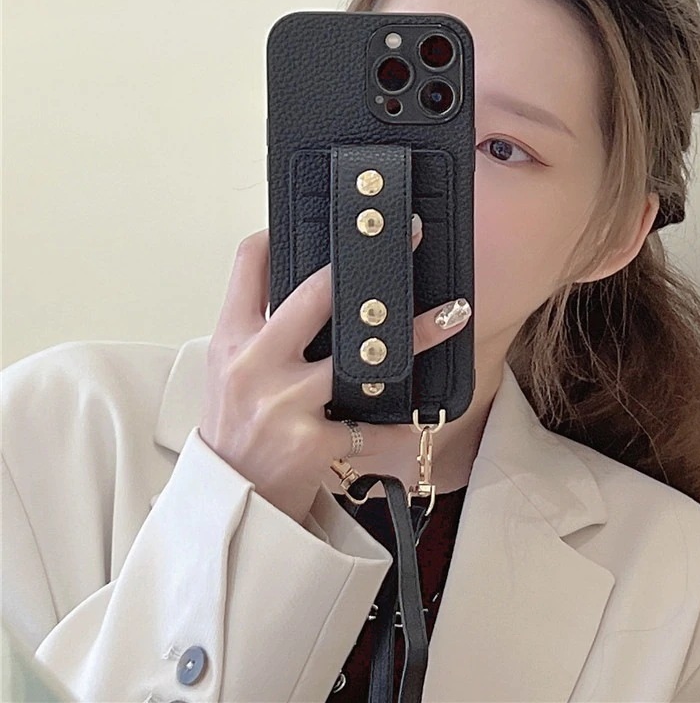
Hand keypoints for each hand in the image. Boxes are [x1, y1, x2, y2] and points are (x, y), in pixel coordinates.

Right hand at [199, 217, 471, 525]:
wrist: (232, 495)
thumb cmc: (236, 425)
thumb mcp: (230, 367)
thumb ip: (261, 327)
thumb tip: (310, 284)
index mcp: (233, 338)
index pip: (248, 265)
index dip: (281, 234)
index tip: (327, 221)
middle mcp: (255, 364)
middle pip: (314, 296)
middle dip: (361, 266)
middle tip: (407, 238)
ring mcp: (285, 404)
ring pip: (361, 359)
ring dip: (415, 335)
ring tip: (453, 314)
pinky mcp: (312, 443)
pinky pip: (372, 428)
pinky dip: (401, 422)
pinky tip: (429, 410)